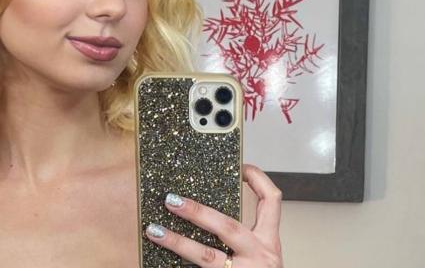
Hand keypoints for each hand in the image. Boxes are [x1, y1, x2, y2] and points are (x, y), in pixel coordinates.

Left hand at [145, 163, 283, 267]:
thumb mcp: (260, 255)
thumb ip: (243, 236)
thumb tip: (204, 210)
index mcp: (270, 243)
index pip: (271, 201)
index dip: (257, 179)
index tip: (239, 167)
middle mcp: (260, 257)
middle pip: (227, 227)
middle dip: (197, 211)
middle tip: (172, 199)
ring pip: (206, 256)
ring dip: (177, 241)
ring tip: (153, 230)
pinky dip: (177, 266)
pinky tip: (157, 258)